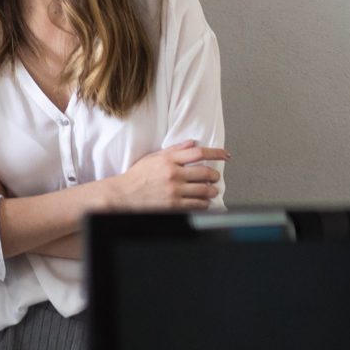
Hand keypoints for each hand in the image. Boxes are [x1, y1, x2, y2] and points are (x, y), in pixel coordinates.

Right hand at [105, 141, 227, 211]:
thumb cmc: (138, 176)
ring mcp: (174, 191)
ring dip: (212, 190)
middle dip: (215, 175)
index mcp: (169, 160)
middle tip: (216, 176)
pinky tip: (204, 201)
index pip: (198, 153)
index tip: (225, 154)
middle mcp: (173, 174)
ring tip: (212, 190)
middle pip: (205, 172)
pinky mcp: (174, 205)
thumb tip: (193, 143)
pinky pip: (197, 204)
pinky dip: (204, 203)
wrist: (124, 194)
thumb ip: (175, 150)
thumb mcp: (154, 157)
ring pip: (204, 190)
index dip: (216, 152)